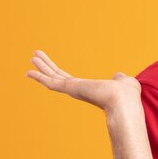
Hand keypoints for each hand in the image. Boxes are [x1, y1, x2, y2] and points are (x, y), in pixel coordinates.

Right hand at [26, 49, 140, 113]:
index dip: (59, 73)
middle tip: (35, 56)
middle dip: (47, 67)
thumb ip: (119, 78)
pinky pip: (51, 82)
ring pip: (53, 77)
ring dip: (42, 67)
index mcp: (90, 90)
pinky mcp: (71, 89)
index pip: (70, 80)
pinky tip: (29, 71)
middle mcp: (80, 91)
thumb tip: (118, 76)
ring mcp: (74, 91)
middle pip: (58, 77)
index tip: (51, 66)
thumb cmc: (128, 95)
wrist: (124, 102)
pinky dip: (40, 76)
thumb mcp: (125, 82)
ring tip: (32, 56)